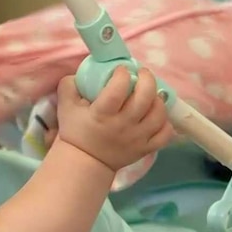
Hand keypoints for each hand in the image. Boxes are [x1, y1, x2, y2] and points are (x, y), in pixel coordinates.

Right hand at [55, 67, 173, 171]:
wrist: (85, 162)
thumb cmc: (76, 132)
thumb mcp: (66, 106)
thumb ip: (70, 85)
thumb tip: (82, 72)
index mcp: (102, 114)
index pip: (118, 89)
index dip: (123, 74)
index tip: (121, 70)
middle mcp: (123, 125)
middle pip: (144, 98)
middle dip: (147, 79)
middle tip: (141, 73)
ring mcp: (137, 138)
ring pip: (159, 114)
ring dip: (157, 99)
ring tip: (150, 94)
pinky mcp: (146, 149)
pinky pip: (165, 134)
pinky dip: (165, 122)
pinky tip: (156, 115)